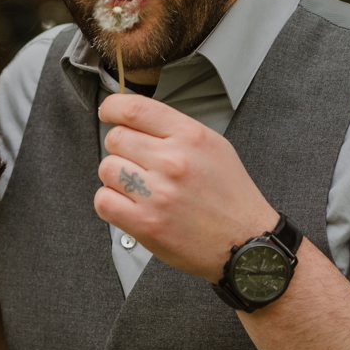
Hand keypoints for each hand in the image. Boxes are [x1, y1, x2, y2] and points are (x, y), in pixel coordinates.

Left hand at [95, 92, 279, 282]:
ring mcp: (157, 193)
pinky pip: (103, 200)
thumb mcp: (215, 147)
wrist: (245, 242)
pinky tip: (130, 204)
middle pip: (116, 138)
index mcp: (190, 137)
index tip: (109, 113)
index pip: (133, 109)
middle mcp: (173, 161)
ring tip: (138, 187)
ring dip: (117, 177)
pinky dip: (111, 202)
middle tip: (138, 163)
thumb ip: (176, 131)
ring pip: (107, 168)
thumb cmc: (231, 198)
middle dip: (121, 149)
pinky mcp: (145, 223)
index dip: (112, 108)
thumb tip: (137, 121)